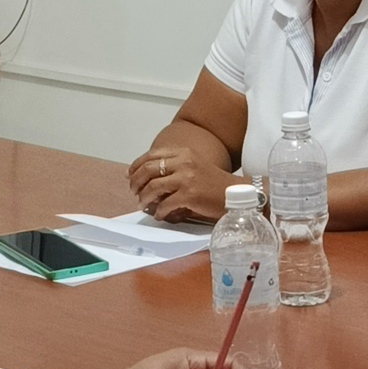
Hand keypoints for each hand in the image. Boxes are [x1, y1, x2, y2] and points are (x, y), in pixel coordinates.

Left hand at [128, 147, 245, 223]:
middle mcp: (184, 162)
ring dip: (144, 197)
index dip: (137, 165)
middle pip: (148, 169)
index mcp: (183, 153)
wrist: (236, 194)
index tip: (130, 175)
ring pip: (153, 187)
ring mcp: (186, 178)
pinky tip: (159, 215)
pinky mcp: (189, 195)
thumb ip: (174, 167)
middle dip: (136, 181)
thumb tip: (148, 177)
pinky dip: (159, 211)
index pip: (152, 155)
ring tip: (143, 204)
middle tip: (133, 191)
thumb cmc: (214, 183)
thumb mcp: (194, 166)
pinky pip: (165, 204)